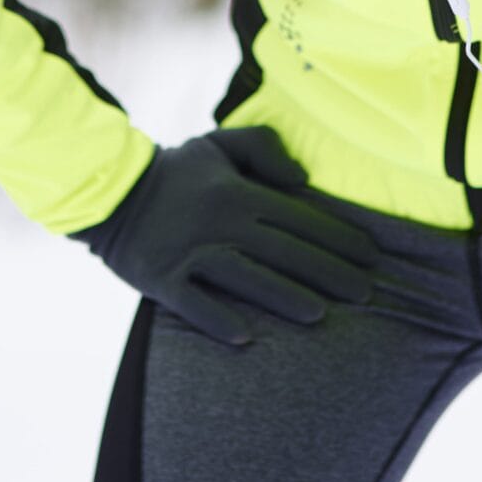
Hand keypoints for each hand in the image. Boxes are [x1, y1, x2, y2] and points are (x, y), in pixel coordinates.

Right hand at [70, 125, 380, 346]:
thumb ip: (263, 148)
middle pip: (283, 251)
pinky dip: (217, 320)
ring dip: (284, 297)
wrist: (111, 190)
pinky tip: (245, 337)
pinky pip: (192, 303)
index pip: (298, 218)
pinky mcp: (161, 278)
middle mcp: (219, 223)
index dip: (338, 237)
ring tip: (319, 314)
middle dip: (328, 272)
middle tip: (365, 293)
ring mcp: (189, 253)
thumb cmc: (175, 170)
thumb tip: (302, 179)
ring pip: (245, 277)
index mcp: (237, 193)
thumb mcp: (218, 144)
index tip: (370, 256)